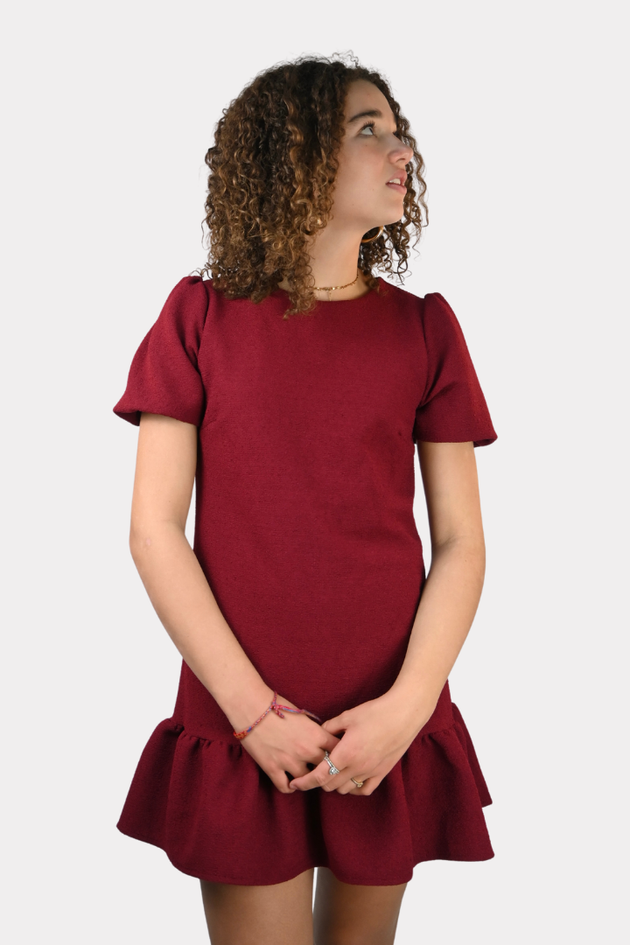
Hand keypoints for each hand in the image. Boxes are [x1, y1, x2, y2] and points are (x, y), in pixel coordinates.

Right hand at [237, 691, 341, 793]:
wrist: (252, 706)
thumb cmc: (277, 706)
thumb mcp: (302, 715)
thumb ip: (314, 730)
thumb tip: (322, 739)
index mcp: (316, 734)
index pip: (339, 751)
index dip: (341, 755)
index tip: (339, 757)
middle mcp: (306, 750)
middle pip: (327, 769)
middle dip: (328, 771)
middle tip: (325, 771)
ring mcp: (289, 761)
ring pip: (308, 782)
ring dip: (308, 780)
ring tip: (307, 778)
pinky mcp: (272, 768)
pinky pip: (285, 788)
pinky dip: (290, 787)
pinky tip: (291, 782)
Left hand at [288, 690, 435, 795]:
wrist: (404, 714)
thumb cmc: (375, 712)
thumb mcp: (348, 716)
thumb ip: (330, 728)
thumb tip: (320, 733)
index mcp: (345, 753)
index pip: (319, 776)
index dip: (305, 782)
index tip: (294, 784)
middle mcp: (357, 767)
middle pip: (331, 785)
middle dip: (319, 780)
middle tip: (315, 769)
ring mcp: (371, 772)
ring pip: (346, 790)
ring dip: (336, 784)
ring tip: (333, 771)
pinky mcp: (383, 772)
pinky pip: (364, 789)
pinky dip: (354, 788)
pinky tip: (351, 778)